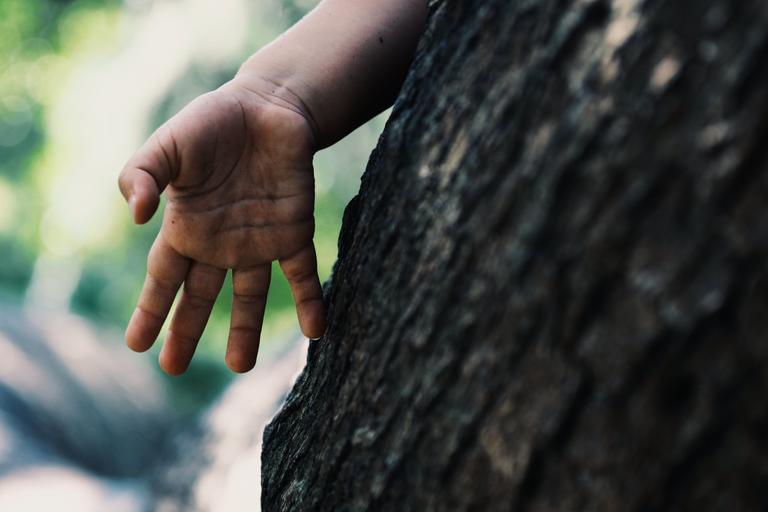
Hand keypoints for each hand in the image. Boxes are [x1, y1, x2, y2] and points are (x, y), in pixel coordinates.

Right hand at [118, 79, 325, 374]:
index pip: (163, 278)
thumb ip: (142, 176)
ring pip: (250, 294)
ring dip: (246, 329)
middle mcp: (220, 242)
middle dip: (186, 331)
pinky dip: (311, 301)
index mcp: (187, 227)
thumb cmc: (211, 124)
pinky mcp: (294, 231)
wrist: (267, 106)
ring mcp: (258, 241)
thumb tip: (137, 217)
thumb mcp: (167, 146)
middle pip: (200, 296)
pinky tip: (317, 331)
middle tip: (172, 368)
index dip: (150, 310)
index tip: (136, 345)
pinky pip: (303, 273)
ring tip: (242, 366)